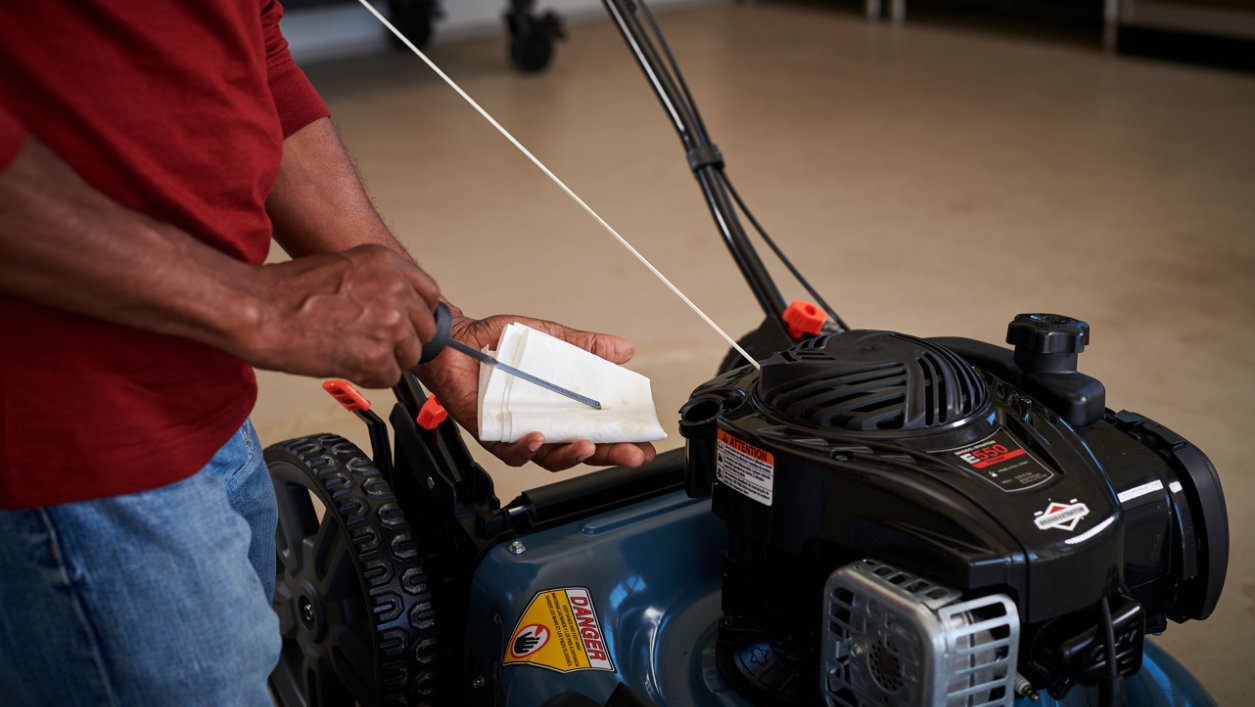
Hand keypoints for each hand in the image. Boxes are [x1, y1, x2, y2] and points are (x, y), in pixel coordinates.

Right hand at [235, 244, 440, 387]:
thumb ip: (378, 283)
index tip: (405, 325)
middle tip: (370, 342)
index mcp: (389, 263)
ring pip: (409, 357)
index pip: (429, 296)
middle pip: (424, 330)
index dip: (415, 316)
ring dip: (384, 360)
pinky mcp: (377, 357)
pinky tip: (343, 362)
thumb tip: (397, 305)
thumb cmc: (287, 292)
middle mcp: (396, 290)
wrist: (257, 310)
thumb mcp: (345, 267)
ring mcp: (390, 324)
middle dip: (401, 341)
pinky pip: (390, 378)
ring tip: (349, 349)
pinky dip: (369, 377)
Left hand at [416, 303, 657, 470]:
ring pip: (549, 456)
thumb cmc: (499, 342)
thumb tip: (625, 349)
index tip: (646, 442)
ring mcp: (517, 431)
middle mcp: (541, 423)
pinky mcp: (491, 434)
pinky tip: (538, 437)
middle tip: (633, 455)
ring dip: (570, 455)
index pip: (596, 429)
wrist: (457, 339)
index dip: (621, 438)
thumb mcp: (552, 339)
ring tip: (588, 446)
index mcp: (559, 406)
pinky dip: (526, 446)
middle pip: (580, 449)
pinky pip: (510, 450)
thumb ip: (587, 347)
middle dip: (610, 454)